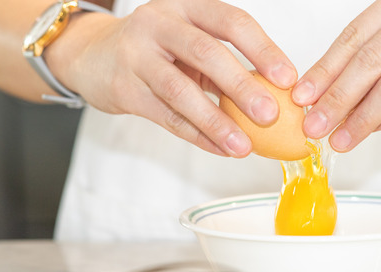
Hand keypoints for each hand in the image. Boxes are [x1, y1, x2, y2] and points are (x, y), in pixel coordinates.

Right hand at [46, 0, 297, 156]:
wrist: (92, 55)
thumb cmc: (156, 50)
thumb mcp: (189, 45)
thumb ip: (225, 65)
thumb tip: (276, 98)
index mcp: (187, 8)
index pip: (231, 21)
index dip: (263, 49)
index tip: (288, 78)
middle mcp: (160, 25)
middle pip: (207, 53)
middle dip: (242, 86)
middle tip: (271, 114)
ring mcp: (137, 55)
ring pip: (181, 91)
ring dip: (216, 121)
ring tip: (244, 146)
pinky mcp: (124, 89)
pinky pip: (166, 117)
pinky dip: (197, 136)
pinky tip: (221, 149)